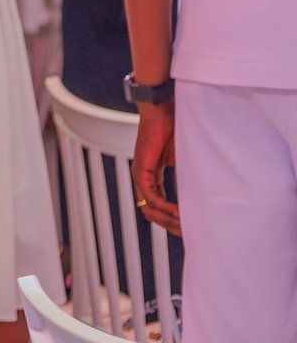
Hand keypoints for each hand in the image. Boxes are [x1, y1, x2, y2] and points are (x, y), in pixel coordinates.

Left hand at [131, 101, 179, 234]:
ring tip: (186, 225)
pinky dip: (164, 206)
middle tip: (188, 232)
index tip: (189, 226)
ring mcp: (140, 175)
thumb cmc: (174, 130)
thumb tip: (202, 197)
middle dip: (170, 224)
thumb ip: (187, 178)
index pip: (159, 205)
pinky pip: (150, 195)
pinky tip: (178, 211)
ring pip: (149, 207)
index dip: (173, 218)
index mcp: (152, 176)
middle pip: (152, 212)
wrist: (163, 111)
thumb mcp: (184, 160)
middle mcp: (143, 178)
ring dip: (168, 219)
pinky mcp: (141, 170)